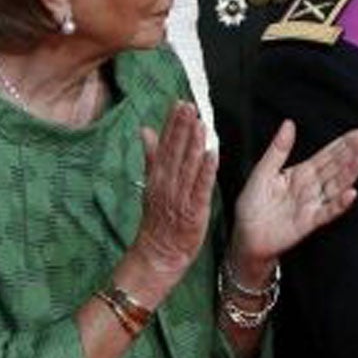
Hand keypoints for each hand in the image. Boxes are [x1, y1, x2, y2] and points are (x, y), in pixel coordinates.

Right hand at [132, 103, 217, 285]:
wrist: (158, 253)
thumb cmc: (159, 219)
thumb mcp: (152, 185)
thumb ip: (151, 156)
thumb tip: (145, 129)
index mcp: (158, 176)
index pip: (165, 145)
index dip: (173, 124)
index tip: (179, 104)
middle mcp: (167, 184)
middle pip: (175, 152)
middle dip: (182, 128)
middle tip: (189, 106)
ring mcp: (179, 197)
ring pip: (187, 167)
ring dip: (193, 144)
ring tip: (201, 124)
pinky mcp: (193, 211)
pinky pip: (200, 189)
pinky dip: (205, 172)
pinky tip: (212, 155)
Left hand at [228, 119, 357, 274]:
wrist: (246, 235)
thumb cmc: (252, 205)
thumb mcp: (263, 171)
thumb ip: (278, 149)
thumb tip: (289, 123)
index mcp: (302, 173)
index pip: (328, 155)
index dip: (344, 144)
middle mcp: (312, 187)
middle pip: (337, 167)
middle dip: (354, 154)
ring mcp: (313, 203)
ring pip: (337, 185)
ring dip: (352, 172)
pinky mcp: (310, 221)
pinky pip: (328, 211)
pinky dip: (340, 203)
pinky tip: (352, 193)